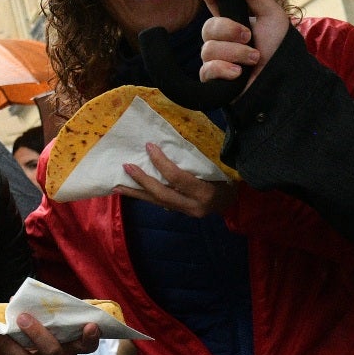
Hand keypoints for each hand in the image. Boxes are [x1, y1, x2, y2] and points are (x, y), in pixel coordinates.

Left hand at [0, 311, 95, 354]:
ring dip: (6, 343)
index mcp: (70, 350)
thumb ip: (45, 321)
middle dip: (37, 334)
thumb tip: (15, 300)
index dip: (90, 337)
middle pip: (52, 352)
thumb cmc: (46, 351)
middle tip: (22, 317)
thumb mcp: (55, 339)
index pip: (86, 346)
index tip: (91, 326)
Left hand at [120, 141, 239, 217]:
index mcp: (205, 193)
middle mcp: (193, 206)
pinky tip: (130, 190)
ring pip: (156, 202)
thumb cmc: (231, 180)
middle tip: (127, 166)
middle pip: (162, 194)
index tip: (150, 146)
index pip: (178, 178)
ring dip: (136, 193)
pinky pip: (159, 203)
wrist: (237, 204)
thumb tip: (176, 141)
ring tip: (117, 185)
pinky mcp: (180, 213)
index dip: (162, 162)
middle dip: (143, 180)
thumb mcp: (221, 169)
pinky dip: (144, 196)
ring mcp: (186, 212)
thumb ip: (201, 160)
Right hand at [193, 0, 291, 86]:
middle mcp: (221, 39)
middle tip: (249, 38)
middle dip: (229, 30)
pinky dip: (224, 69)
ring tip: (254, 59)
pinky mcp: (213, 79)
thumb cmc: (279, 50)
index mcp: (233, 21)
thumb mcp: (272, 19)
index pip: (214, 3)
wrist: (282, 80)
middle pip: (208, 27)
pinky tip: (239, 73)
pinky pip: (207, 69)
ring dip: (235, 53)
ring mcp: (216, 59)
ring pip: (209, 49)